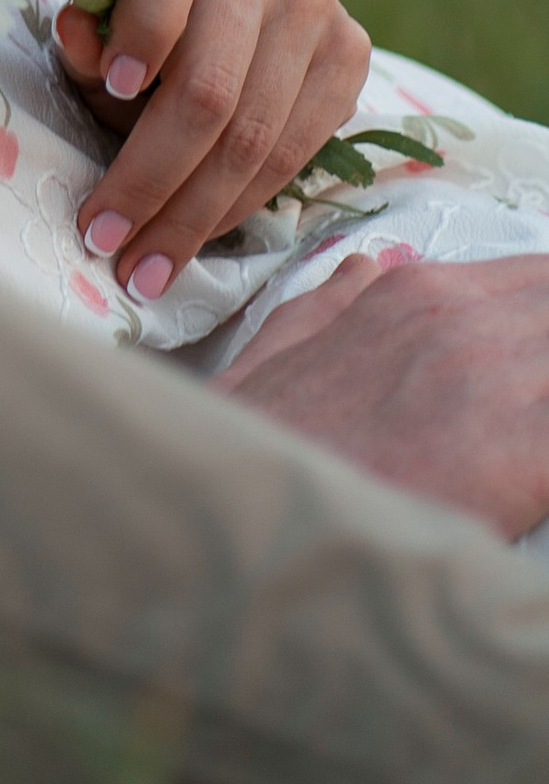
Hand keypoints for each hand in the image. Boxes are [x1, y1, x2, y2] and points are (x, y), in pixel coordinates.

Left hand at [66, 0, 371, 300]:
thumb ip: (83, 23)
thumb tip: (77, 37)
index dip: (144, 31)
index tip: (113, 87)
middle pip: (212, 86)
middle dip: (152, 177)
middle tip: (105, 241)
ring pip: (258, 132)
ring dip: (196, 214)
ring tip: (147, 266)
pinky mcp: (351, 47)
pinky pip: (299, 147)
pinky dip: (245, 201)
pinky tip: (201, 234)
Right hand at [218, 253, 548, 539]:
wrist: (263, 514)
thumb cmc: (266, 443)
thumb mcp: (278, 350)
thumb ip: (330, 305)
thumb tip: (362, 269)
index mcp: (418, 294)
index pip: (537, 280)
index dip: (543, 321)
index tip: (532, 365)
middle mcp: (465, 321)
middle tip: (528, 404)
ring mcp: (499, 383)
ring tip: (526, 432)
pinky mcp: (525, 453)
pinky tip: (536, 471)